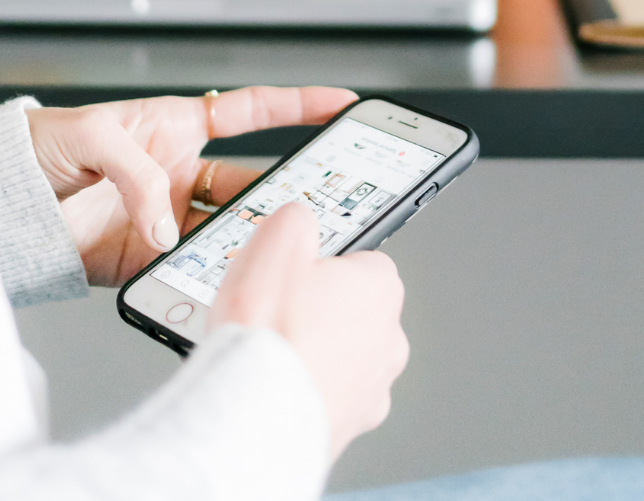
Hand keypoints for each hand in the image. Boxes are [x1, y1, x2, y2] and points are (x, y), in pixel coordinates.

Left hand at [24, 86, 356, 285]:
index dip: (299, 106)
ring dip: (254, 236)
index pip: (252, 112)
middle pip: (255, 179)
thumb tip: (168, 228)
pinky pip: (194, 268)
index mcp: (175, 126)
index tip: (342, 105)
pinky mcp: (151, 261)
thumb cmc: (34, 150)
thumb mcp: (89, 134)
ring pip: (233, 228)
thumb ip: (137, 172)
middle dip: (292, 188)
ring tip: (277, 244)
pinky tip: (226, 275)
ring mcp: (170, 219)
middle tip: (323, 198)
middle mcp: (181, 173)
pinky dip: (213, 274)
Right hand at [211, 203, 408, 459]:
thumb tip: (301, 221)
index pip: (361, 260)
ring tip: (271, 351)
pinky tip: (277, 384)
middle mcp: (390, 338)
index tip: (293, 273)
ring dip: (314, 352)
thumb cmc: (269, 334)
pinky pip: (330, 395)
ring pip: (343, 355)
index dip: (320, 264)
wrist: (253, 415)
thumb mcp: (275, 242)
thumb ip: (297, 219)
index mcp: (381, 287)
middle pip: (352, 309)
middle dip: (318, 310)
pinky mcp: (354, 422)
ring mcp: (375, 385)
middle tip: (276, 312)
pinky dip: (308, 389)